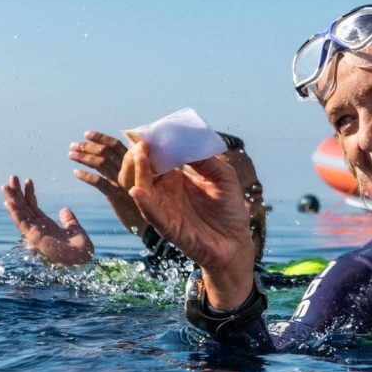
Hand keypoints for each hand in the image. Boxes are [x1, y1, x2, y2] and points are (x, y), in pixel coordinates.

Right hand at [1, 175, 93, 265]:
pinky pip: (23, 224)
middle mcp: (37, 229)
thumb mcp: (75, 229)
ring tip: (6, 186)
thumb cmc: (80, 249)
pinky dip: (15, 213)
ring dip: (12, 200)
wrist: (84, 259)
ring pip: (20, 214)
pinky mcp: (35, 238)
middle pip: (23, 208)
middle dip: (17, 193)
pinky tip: (10, 203)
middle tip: (12, 177)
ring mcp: (34, 233)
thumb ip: (68, 220)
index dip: (29, 194)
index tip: (28, 180)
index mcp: (46, 225)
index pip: (33, 207)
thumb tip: (64, 209)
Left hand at [69, 130, 147, 234]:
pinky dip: (86, 176)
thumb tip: (120, 158)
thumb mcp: (143, 181)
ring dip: (83, 157)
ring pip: (101, 163)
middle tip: (74, 144)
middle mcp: (129, 170)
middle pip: (106, 151)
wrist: (150, 224)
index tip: (87, 134)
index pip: (117, 145)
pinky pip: (98, 182)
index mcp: (136, 163)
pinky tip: (76, 173)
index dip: (101, 138)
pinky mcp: (117, 195)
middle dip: (88, 146)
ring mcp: (123, 182)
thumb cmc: (148, 202)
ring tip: (71, 154)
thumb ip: (132, 169)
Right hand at [122, 140, 254, 308]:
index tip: (146, 130)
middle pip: (141, 169)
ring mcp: (163, 206)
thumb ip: (205, 159)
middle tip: (141, 142)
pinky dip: (143, 200)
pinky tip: (138, 189)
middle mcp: (166, 190)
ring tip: (140, 155)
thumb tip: (186, 141)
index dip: (151, 143)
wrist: (235, 241)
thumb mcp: (222, 176)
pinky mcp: (166, 225)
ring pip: (139, 186)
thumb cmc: (229, 209)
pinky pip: (150, 212)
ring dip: (137, 170)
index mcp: (178, 176)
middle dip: (137, 154)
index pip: (157, 156)